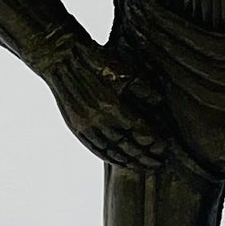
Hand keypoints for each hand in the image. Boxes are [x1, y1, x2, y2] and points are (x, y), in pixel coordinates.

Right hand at [41, 36, 170, 168]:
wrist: (61, 58)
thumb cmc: (95, 59)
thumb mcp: (122, 69)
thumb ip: (141, 88)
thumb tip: (158, 101)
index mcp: (112, 105)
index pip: (137, 131)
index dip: (151, 141)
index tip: (163, 148)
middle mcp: (98, 119)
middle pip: (126, 145)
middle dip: (143, 156)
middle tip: (157, 163)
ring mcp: (85, 125)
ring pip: (110, 150)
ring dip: (127, 161)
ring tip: (141, 167)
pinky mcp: (75, 126)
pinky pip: (94, 147)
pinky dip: (108, 156)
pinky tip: (118, 161)